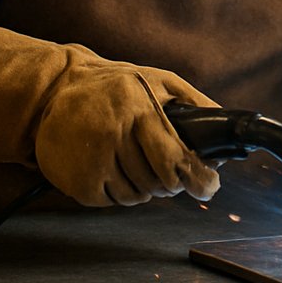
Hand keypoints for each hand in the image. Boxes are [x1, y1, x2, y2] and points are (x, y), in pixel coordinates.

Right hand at [0, 27, 220, 206]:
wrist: (53, 92)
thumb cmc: (115, 85)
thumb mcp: (158, 80)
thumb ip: (195, 102)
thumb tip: (228, 126)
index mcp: (138, 107)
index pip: (176, 158)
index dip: (198, 179)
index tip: (209, 186)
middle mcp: (114, 132)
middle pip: (160, 182)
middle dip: (172, 183)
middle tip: (170, 175)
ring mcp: (93, 159)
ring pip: (138, 196)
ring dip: (145, 187)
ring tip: (134, 163)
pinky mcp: (78, 181)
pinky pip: (114, 202)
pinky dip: (120, 192)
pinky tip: (113, 170)